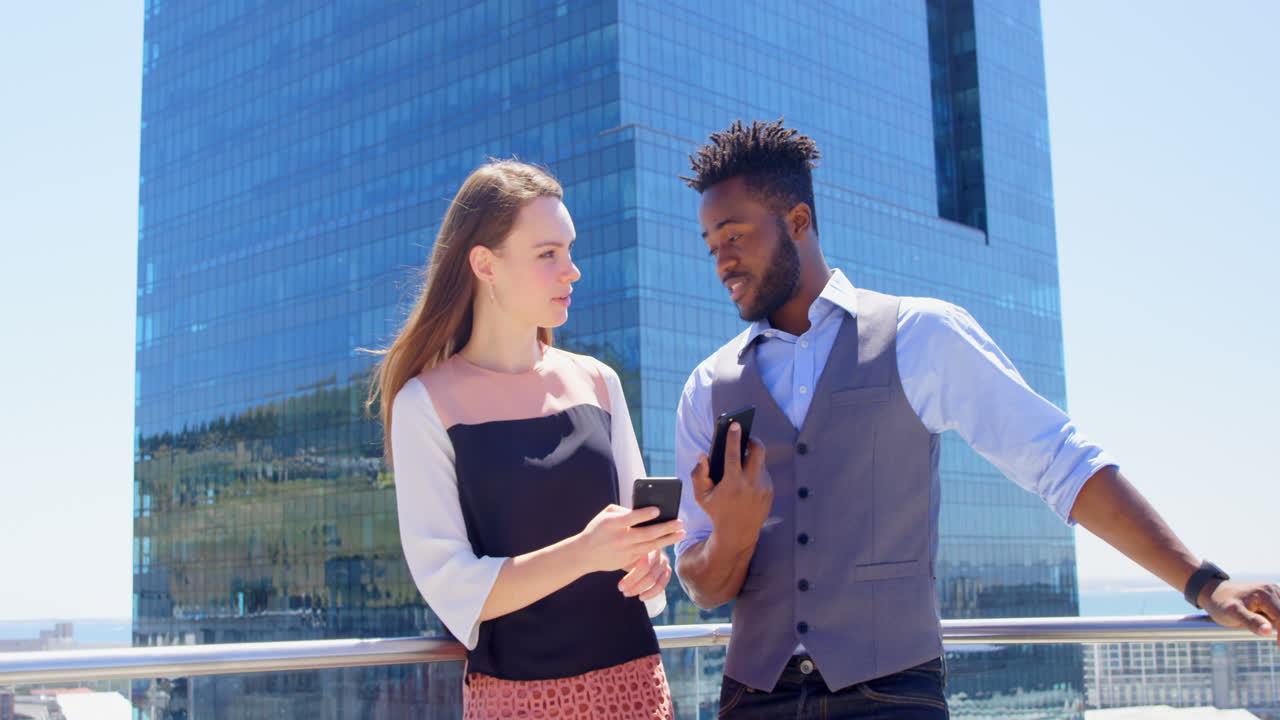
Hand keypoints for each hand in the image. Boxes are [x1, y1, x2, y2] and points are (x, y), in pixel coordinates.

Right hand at [573, 504, 684, 574]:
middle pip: (645, 534)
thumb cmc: (598, 529)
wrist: (584, 554)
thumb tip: (644, 510)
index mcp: (611, 524)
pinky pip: (646, 554)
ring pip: (650, 546)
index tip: (658, 509)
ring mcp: (624, 552)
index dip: (644, 514)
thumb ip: (623, 511)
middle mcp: (618, 539)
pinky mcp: (627, 561)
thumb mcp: (605, 515)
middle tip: (680, 522)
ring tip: (681, 533)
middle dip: (665, 528)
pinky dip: (659, 547)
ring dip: (667, 540)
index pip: (630, 518)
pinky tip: (670, 541)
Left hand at [618, 549, 672, 600]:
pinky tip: (641, 597)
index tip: (620, 587)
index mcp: (647, 546)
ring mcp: (664, 562)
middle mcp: (658, 553)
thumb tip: (612, 561)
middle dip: (635, 585)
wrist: (637, 546)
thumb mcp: (624, 551)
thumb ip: (622, 556)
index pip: (644, 566)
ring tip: (627, 594)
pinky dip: (652, 593)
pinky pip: (662, 584)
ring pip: (655, 580)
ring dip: (641, 589)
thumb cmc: (626, 550)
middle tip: (622, 591)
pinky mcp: (667, 570)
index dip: (632, 579)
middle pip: (650, 574)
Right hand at [690, 421, 771, 551]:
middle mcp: (751, 484)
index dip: (733, 437)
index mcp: (733, 483)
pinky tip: (747, 475)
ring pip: (760, 462)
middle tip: (744, 437)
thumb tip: (704, 456)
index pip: (733, 454)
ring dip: (751, 458)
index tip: (735, 424)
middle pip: (758, 450)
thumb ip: (699, 474)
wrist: (738, 534)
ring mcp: (763, 487)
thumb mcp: (701, 496)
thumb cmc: (716, 512)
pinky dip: (755, 471)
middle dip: (751, 440)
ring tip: (742, 459)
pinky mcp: (770, 491)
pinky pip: (763, 473)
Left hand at [1200, 579, 1279, 645]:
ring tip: (1265, 629)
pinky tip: (1266, 625)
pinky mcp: (1273, 598)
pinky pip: (1279, 612)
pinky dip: (1277, 621)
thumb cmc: (1221, 603)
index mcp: (1266, 594)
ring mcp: (1274, 593)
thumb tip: (1268, 631)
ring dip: (1278, 625)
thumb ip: (1251, 622)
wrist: (1213, 592)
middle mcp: (1273, 590)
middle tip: (1271, 642)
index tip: (1279, 648)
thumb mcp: (1232, 613)